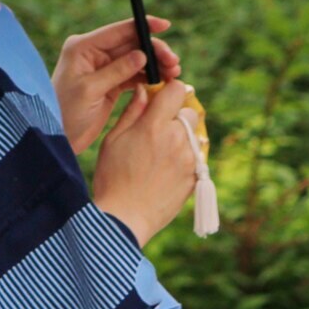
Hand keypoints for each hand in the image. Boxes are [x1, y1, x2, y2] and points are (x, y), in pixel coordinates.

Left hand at [52, 16, 180, 154]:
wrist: (57, 138)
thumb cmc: (65, 113)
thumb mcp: (90, 91)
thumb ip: (116, 71)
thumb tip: (142, 54)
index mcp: (83, 47)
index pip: (118, 31)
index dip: (143, 26)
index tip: (165, 25)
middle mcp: (94, 53)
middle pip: (132, 44)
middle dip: (154, 51)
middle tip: (174, 63)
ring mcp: (103, 67)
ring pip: (136, 59)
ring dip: (155, 65)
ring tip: (174, 74)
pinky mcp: (110, 83)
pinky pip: (134, 75)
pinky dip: (149, 78)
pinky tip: (163, 83)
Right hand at [92, 77, 198, 246]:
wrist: (124, 219)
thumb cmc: (112, 177)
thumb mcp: (114, 139)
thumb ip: (133, 111)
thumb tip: (144, 90)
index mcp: (154, 125)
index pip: (175, 90)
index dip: (169, 90)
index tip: (162, 97)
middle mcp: (176, 139)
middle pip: (189, 112)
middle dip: (177, 115)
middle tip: (160, 128)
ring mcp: (188, 159)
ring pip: (194, 135)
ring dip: (182, 137)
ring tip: (162, 152)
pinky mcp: (195, 178)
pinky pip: (196, 157)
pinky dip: (187, 157)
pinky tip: (168, 168)